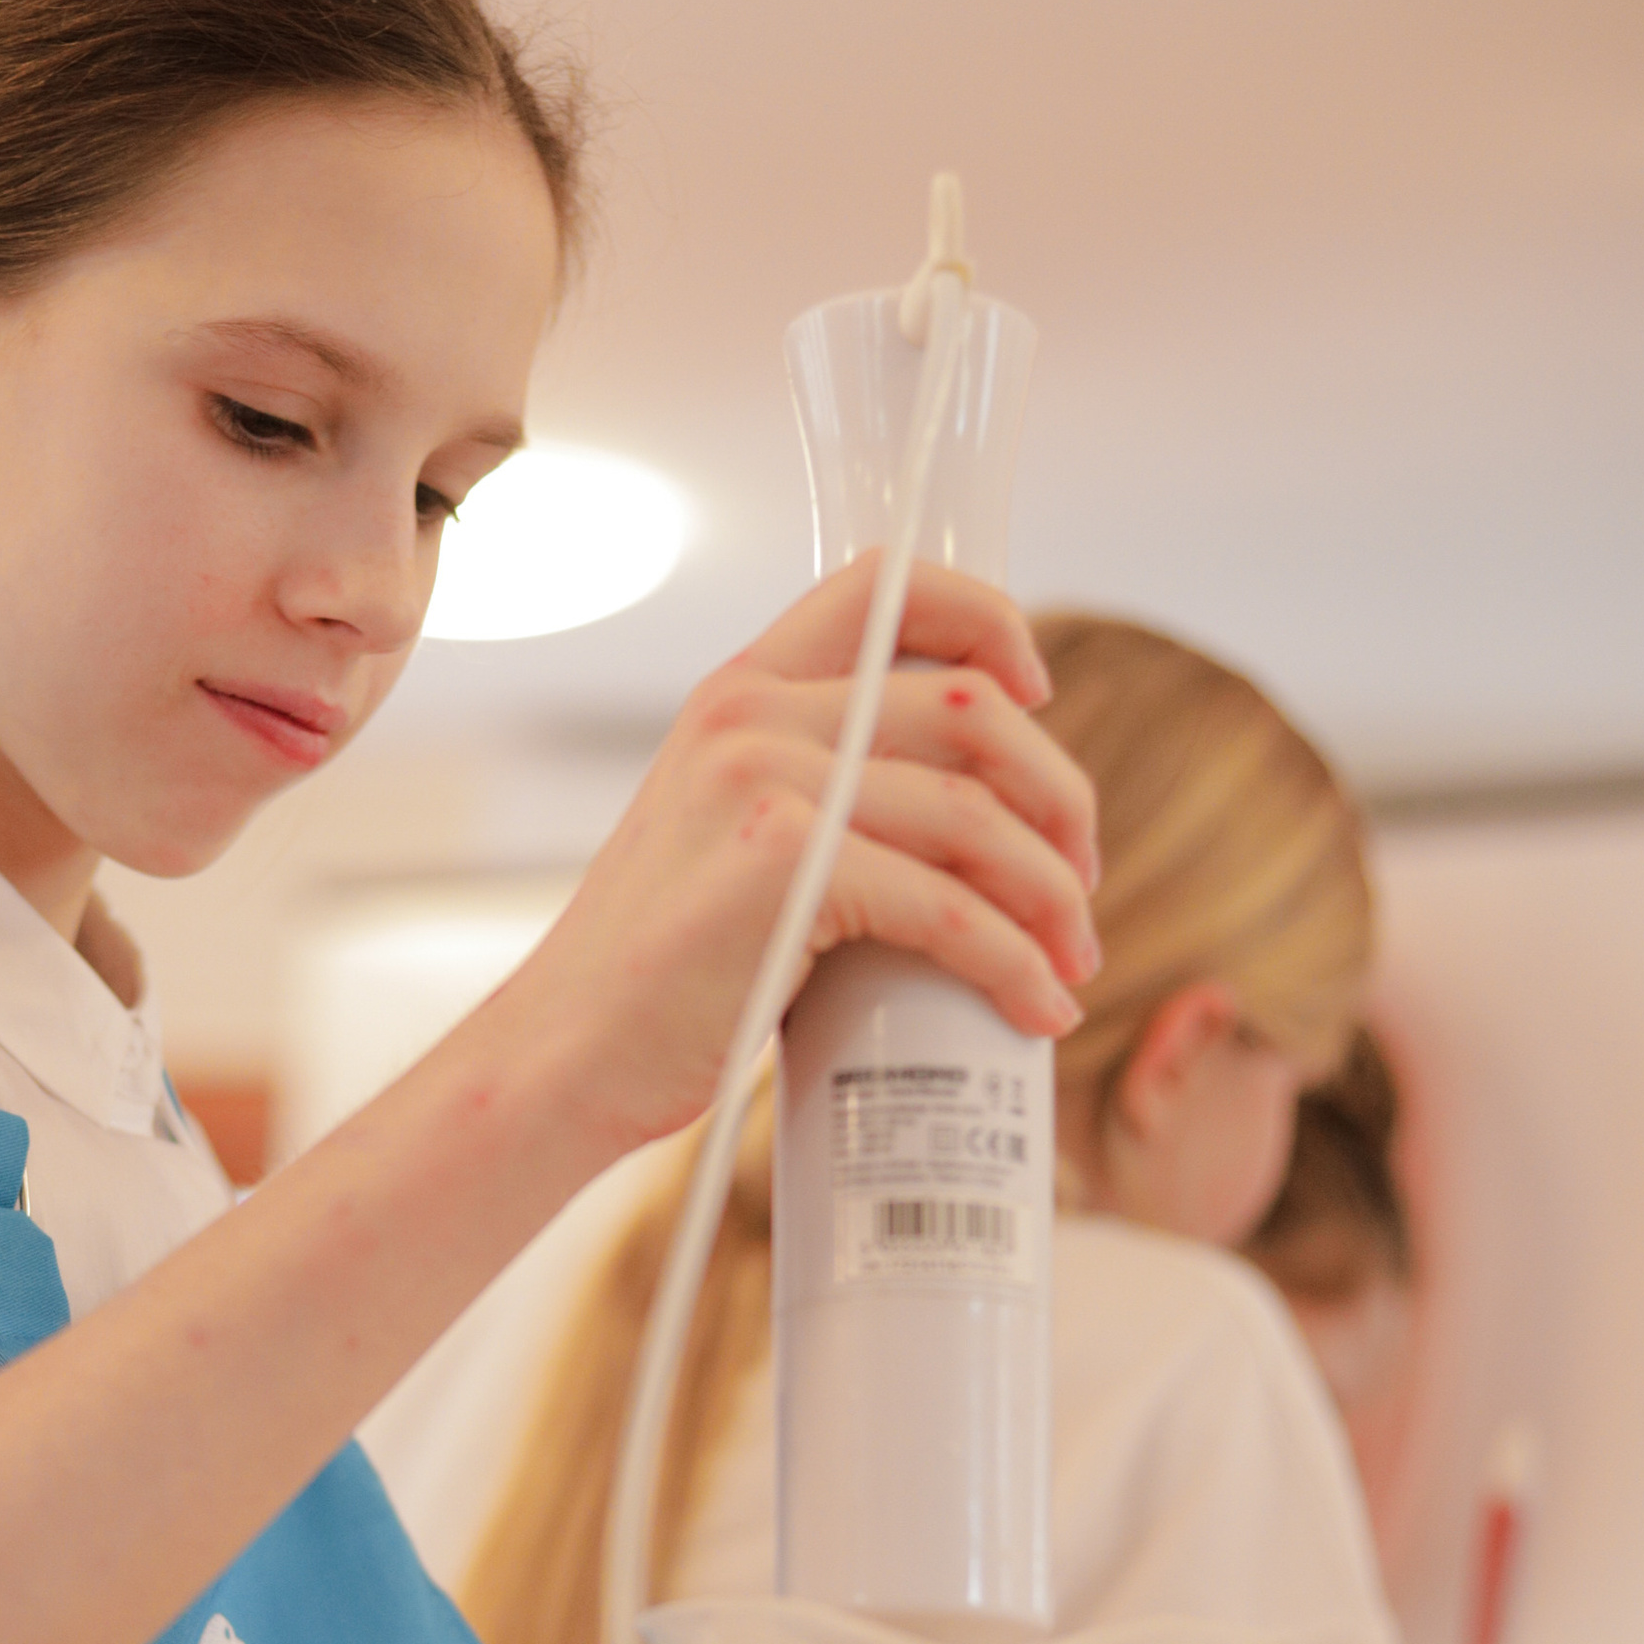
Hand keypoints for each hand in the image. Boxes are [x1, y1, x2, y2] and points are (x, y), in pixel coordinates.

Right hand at [495, 561, 1098, 1165]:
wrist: (565, 1057)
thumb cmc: (657, 978)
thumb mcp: (724, 841)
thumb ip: (812, 796)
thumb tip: (954, 824)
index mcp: (737, 693)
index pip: (883, 587)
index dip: (988, 621)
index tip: (1036, 696)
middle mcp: (751, 715)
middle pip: (969, 710)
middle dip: (1056, 794)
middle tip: (1078, 877)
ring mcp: (765, 779)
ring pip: (974, 813)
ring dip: (1051, 894)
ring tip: (1072, 959)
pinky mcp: (785, 863)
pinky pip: (948, 906)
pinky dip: (1014, 962)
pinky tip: (1039, 1003)